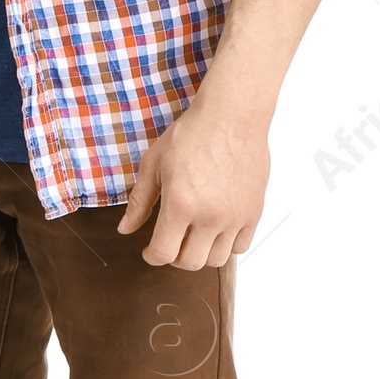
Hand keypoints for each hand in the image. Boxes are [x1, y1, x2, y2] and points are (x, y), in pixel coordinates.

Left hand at [117, 94, 271, 268]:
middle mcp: (210, 215)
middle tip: (171, 241)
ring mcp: (235, 216)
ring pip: (217, 260)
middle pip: (190, 262)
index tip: (150, 251)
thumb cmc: (192, 134)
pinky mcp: (254, 211)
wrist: (231, 116)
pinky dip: (227, 245)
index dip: (152, 256)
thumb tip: (125, 229)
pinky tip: (216, 229)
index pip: (164, 253)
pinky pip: (241, 246)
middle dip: (174, 257)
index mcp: (181, 204)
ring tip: (194, 235)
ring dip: (201, 253)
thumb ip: (140, 201)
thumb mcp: (154, 164)